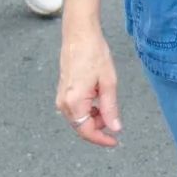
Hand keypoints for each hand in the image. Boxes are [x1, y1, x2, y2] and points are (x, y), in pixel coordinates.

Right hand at [56, 28, 122, 147]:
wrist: (79, 35)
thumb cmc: (94, 53)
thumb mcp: (108, 82)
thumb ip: (110, 108)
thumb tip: (115, 128)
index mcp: (74, 102)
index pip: (86, 131)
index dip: (101, 139)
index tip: (114, 141)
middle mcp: (63, 103)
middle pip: (81, 126)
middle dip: (99, 126)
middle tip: (114, 117)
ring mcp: (61, 97)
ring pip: (79, 118)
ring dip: (94, 117)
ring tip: (107, 101)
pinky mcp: (62, 92)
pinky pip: (75, 109)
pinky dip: (88, 110)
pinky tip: (98, 97)